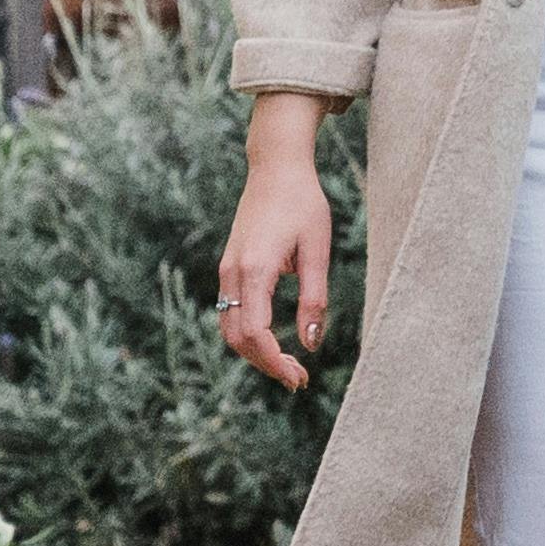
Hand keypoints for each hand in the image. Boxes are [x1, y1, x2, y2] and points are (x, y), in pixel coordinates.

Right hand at [217, 99, 338, 387]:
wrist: (276, 167)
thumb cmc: (303, 203)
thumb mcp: (317, 249)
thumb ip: (314, 298)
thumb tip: (310, 344)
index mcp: (255, 270)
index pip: (255, 334)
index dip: (275, 362)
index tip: (298, 377)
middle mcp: (233, 273)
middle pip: (237, 338)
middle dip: (265, 363)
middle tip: (297, 378)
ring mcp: (226, 270)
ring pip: (229, 328)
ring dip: (254, 352)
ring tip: (286, 364)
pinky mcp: (229, 266)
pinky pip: (230, 312)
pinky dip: (247, 334)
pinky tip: (272, 340)